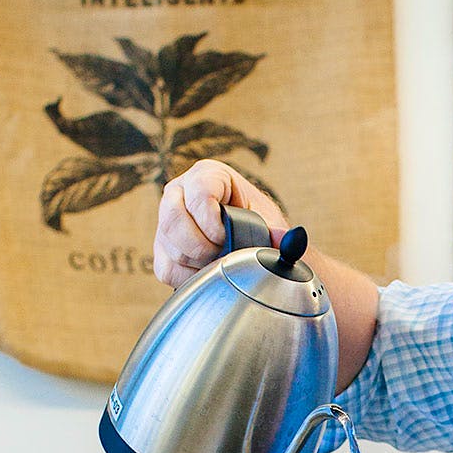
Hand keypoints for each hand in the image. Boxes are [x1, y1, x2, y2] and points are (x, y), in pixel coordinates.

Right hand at [153, 159, 289, 286]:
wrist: (250, 244)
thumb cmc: (257, 225)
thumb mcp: (269, 223)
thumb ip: (279, 232)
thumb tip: (290, 237)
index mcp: (208, 175)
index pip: (198, 192)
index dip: (210, 220)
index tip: (225, 237)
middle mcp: (180, 192)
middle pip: (173, 220)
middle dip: (201, 246)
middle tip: (222, 255)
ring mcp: (166, 219)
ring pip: (170, 246)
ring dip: (198, 262)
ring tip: (220, 261)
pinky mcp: (162, 246)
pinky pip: (166, 267)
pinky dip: (189, 276)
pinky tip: (207, 272)